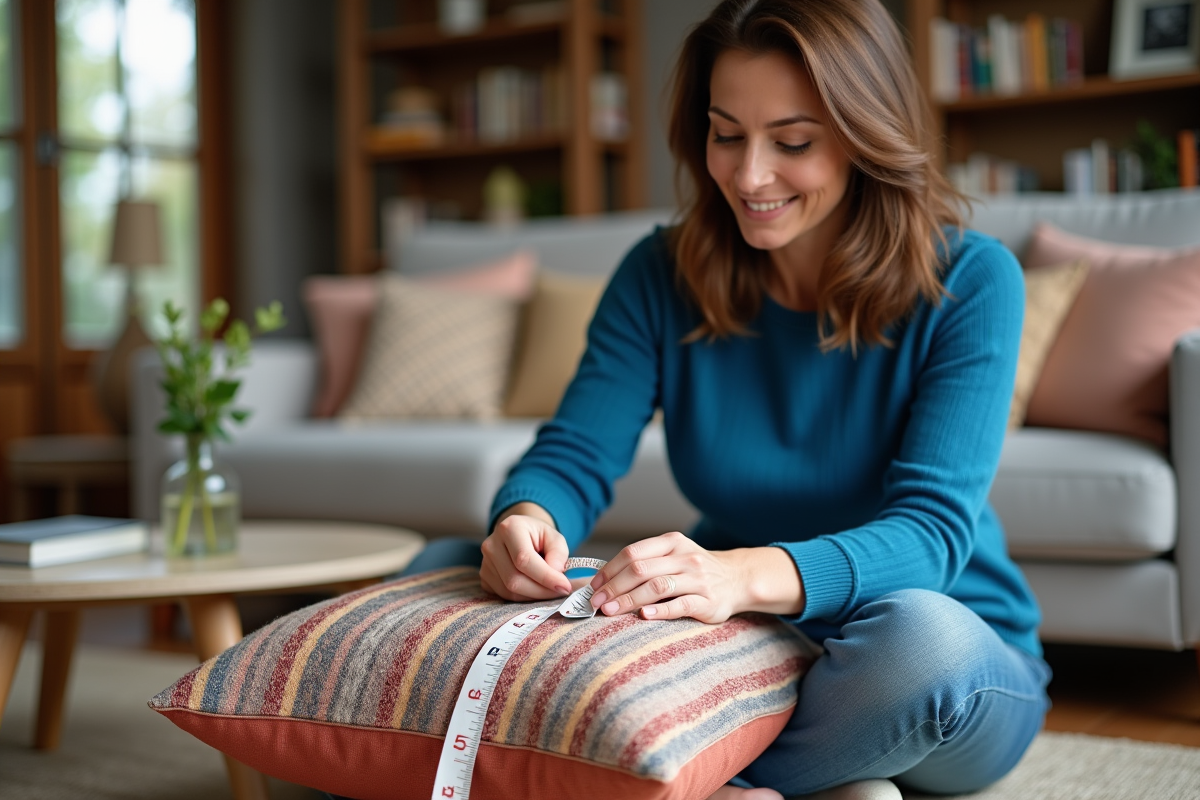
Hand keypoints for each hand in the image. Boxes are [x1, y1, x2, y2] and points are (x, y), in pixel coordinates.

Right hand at [481, 508, 572, 601]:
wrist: (519, 535)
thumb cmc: (538, 537)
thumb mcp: (555, 537)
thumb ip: (559, 553)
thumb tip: (556, 573)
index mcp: (509, 528)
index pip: (524, 559)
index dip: (546, 577)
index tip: (565, 586)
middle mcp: (491, 545)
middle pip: (514, 579)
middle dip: (541, 591)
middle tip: (560, 591)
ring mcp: (485, 563)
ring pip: (509, 591)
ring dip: (534, 596)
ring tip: (549, 589)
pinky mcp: (484, 578)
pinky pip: (504, 596)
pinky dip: (523, 598)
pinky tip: (534, 589)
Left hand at [587, 531, 748, 623]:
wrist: (738, 578)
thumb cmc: (696, 570)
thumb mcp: (674, 555)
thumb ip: (646, 562)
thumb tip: (604, 580)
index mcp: (671, 543)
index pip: (632, 553)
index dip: (609, 570)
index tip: (593, 586)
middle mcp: (684, 557)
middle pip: (640, 569)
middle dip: (613, 587)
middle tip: (596, 602)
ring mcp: (697, 578)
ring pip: (657, 586)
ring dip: (629, 599)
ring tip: (611, 611)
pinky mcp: (707, 600)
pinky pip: (681, 604)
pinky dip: (661, 610)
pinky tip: (644, 616)